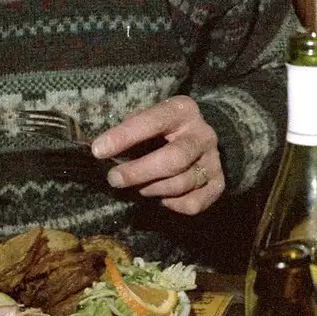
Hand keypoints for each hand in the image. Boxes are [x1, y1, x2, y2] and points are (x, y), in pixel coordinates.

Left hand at [90, 95, 222, 214]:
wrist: (201, 138)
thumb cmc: (163, 130)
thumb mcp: (149, 119)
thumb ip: (130, 133)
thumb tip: (101, 152)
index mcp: (182, 110)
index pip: (153, 121)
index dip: (124, 136)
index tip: (98, 150)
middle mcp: (203, 134)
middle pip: (173, 159)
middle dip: (139, 172)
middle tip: (114, 179)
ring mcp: (214, 160)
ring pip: (181, 184)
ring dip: (152, 190)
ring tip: (139, 188)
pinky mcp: (219, 183)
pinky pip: (193, 203)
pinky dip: (172, 205)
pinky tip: (162, 197)